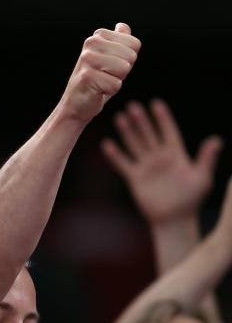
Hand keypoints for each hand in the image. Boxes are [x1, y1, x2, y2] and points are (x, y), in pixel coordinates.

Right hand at [58, 23, 139, 123]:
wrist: (76, 103)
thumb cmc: (96, 80)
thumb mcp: (110, 58)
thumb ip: (119, 41)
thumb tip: (122, 26)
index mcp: (98, 36)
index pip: (134, 45)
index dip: (127, 60)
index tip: (111, 66)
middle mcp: (91, 43)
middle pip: (131, 56)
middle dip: (123, 71)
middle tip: (105, 76)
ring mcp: (87, 59)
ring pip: (124, 68)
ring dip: (116, 80)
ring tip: (101, 82)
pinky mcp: (87, 76)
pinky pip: (115, 85)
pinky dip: (109, 91)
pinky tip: (97, 91)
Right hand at [101, 100, 221, 223]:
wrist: (173, 218)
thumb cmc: (191, 199)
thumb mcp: (202, 177)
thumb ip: (206, 159)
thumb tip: (216, 140)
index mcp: (176, 154)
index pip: (168, 131)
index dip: (162, 118)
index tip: (155, 104)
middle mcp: (160, 158)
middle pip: (148, 135)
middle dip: (141, 121)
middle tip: (132, 106)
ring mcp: (146, 167)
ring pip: (135, 145)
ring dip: (127, 132)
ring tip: (120, 118)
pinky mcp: (135, 179)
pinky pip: (123, 164)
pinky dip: (115, 155)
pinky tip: (107, 144)